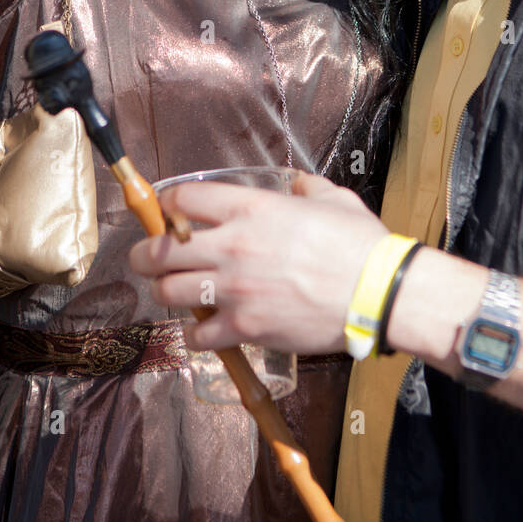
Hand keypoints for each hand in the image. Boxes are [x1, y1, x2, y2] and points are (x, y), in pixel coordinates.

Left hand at [128, 172, 387, 353]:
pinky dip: (196, 334)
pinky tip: (203, 329)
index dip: (167, 205)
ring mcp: (235, 290)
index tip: (165, 212)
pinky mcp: (245, 327)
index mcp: (252, 208)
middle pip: (160, 250)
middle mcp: (233, 246)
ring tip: (173, 292)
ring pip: (169, 293)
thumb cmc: (359, 243)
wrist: (377, 292)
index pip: (183, 199)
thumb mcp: (333, 199)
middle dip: (145, 254)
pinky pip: (199, 335)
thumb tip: (297, 186)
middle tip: (147, 258)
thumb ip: (306, 188)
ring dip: (166, 292)